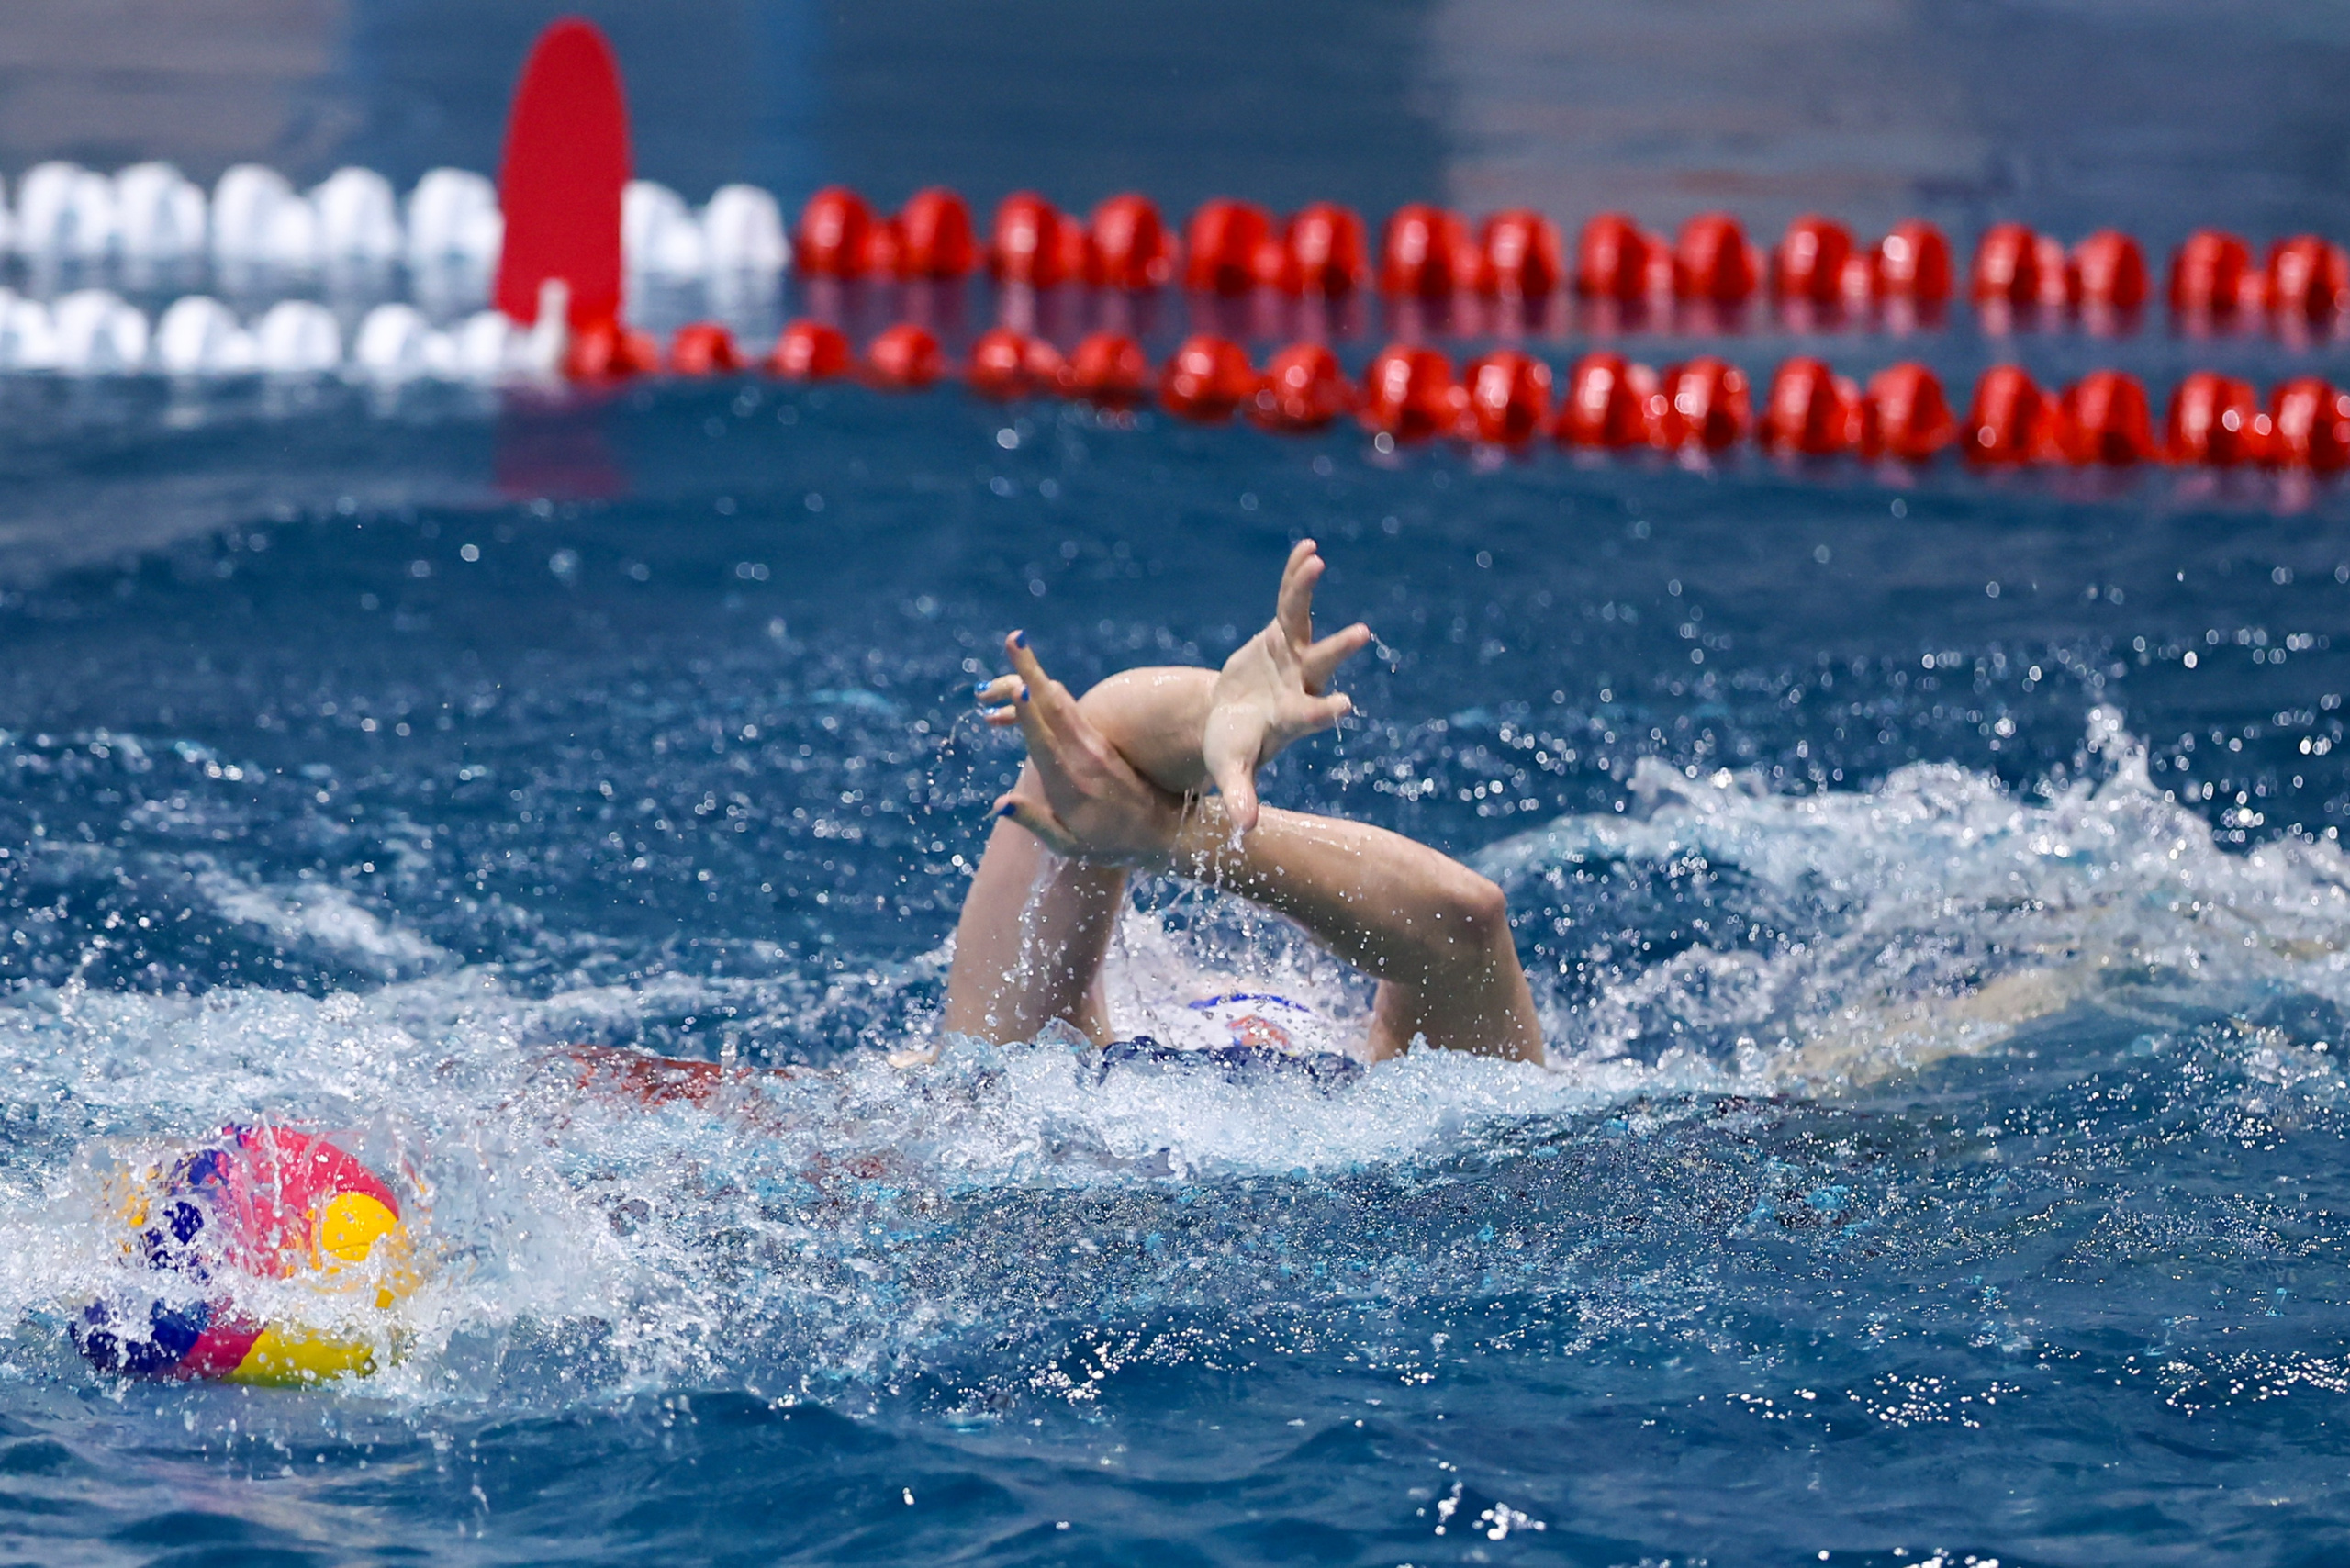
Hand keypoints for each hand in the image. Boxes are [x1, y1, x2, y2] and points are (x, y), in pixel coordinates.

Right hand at [978, 632, 1185, 866]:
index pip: (1045, 740)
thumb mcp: (1071, 847)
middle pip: (1051, 706)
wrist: (1165, 833)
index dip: (1031, 713)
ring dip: (1037, 672)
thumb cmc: (1112, 846)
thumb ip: (1036, 821)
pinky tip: (1036, 679)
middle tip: (1013, 638)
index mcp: (1071, 784)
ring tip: (1018, 645)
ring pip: (1061, 702)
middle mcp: (1083, 757)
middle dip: (1029, 671)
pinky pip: (1071, 710)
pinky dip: (1050, 692)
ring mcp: (1095, 746)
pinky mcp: (1102, 742)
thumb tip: (999, 803)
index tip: (1020, 686)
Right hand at [1201, 539, 1372, 832]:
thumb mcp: (1231, 771)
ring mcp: (1294, 657)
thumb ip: (1241, 796)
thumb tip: (1246, 832)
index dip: (1325, 712)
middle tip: (1364, 633)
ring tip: (1316, 562)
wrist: (1230, 720)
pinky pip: (1290, 601)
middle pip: (1322, 665)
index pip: (1311, 716)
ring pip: (1303, 621)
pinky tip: (1307, 549)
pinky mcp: (1282, 635)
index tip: (1343, 707)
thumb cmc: (1232, 749)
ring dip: (1306, 592)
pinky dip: (1295, 577)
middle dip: (1339, 649)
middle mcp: (1300, 685)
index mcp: (1290, 720)